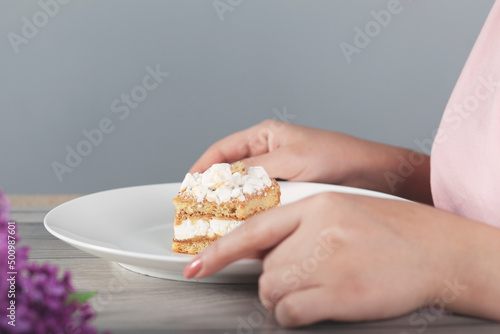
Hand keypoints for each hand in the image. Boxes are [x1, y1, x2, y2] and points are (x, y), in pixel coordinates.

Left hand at [184, 193, 479, 326]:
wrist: (437, 250)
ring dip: (282, 298)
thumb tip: (263, 251)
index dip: (219, 249)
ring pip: (271, 290)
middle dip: (273, 278)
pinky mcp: (338, 294)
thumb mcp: (341, 212)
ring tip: (312, 291)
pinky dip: (293, 315)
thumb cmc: (391, 231)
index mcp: (316, 205)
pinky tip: (314, 307)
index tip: (195, 265)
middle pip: (263, 267)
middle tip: (300, 278)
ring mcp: (328, 262)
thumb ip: (300, 226)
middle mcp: (318, 231)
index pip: (254, 228)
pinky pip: (290, 313)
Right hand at [189, 120, 431, 201]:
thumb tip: (222, 184)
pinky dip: (247, 217)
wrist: (377, 178)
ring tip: (214, 224)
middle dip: (211, 193)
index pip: (221, 152)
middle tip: (196, 213)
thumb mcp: (292, 159)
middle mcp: (268, 156)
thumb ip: (254, 171)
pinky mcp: (287, 197)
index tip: (187, 190)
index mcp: (265, 136)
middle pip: (228, 175)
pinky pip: (259, 207)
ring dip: (228, 208)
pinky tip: (242, 228)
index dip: (201, 171)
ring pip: (242, 193)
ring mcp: (277, 177)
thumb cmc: (340, 158)